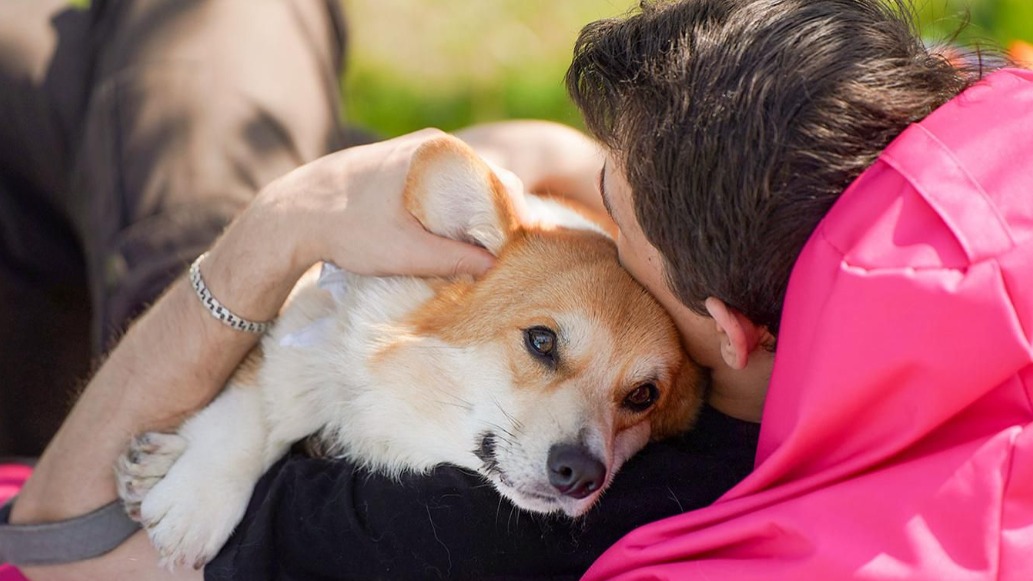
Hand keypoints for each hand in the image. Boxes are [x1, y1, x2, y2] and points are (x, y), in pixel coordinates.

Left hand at [245, 128, 497, 279]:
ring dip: (474, 212)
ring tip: (477, 248)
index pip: (499, 183)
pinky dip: (452, 205)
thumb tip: (494, 266)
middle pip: (484, 180)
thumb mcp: (405, 252)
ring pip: (463, 181)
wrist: (290, 213)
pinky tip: (447, 233)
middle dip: (496, 216)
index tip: (518, 248)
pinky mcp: (399, 161)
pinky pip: (442, 181)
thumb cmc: (346, 229)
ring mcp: (415, 149)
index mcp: (439, 155)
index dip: (514, 218)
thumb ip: (454, 258)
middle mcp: (432, 144)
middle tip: (501, 252)